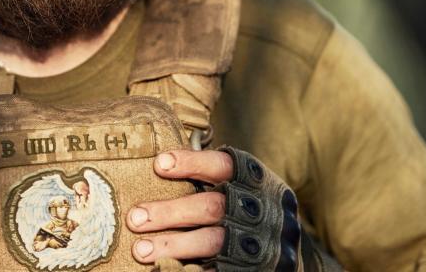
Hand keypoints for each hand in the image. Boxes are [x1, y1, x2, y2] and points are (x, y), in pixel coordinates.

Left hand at [128, 147, 302, 269]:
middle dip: (169, 212)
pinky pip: (219, 270)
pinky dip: (192, 269)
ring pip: (212, 242)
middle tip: (134, 217)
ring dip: (173, 245)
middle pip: (211, 207)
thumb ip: (209, 176)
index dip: (191, 163)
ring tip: (140, 250)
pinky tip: (165, 267)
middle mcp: (261, 209)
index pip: (223, 166)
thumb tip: (157, 163)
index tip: (158, 164)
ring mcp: (261, 242)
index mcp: (256, 180)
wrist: (291, 250)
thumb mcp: (243, 184)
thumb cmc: (249, 206)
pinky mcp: (255, 268)